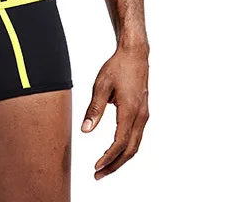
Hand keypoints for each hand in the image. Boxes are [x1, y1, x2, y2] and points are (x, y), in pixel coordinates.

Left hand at [81, 45, 148, 179]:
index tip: (96, 167)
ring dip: (121, 158)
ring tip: (106, 167)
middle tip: (99, 174)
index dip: (108, 158)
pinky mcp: (143, 112)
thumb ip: (94, 109)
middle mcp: (140, 116)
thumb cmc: (118, 66)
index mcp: (130, 111)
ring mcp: (144, 115)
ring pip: (135, 145)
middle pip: (130, 150)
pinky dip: (127, 148)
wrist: (135, 54)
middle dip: (115, 165)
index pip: (119, 143)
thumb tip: (86, 130)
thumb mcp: (101, 85)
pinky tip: (116, 150)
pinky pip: (137, 137)